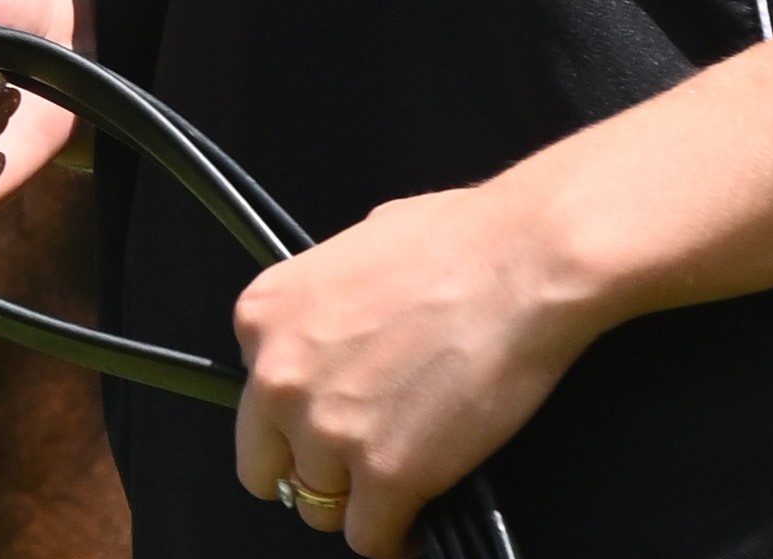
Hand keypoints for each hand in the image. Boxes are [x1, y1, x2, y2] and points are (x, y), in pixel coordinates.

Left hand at [232, 181, 580, 552]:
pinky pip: (370, 538)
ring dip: (355, 504)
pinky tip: (415, 524)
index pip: (255, 398)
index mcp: (259, 317)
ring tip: (393, 492)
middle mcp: (277, 377)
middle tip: (351, 471)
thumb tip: (337, 341)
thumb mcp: (343, 260)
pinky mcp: (388, 474)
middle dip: (306, 471)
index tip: (328, 422)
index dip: (295, 416)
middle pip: (266, 464)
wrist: (516, 264)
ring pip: (319, 507)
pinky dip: (394, 539)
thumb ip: (320, 315)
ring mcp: (328, 430)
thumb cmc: (447, 243)